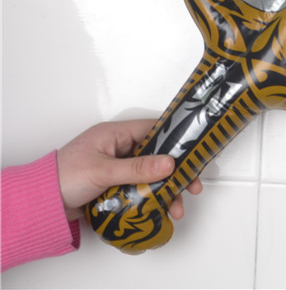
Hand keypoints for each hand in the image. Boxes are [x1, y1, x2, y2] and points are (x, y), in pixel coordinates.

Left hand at [57, 120, 202, 222]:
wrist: (38, 206)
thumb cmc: (64, 177)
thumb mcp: (103, 171)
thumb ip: (137, 168)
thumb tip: (168, 163)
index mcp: (116, 134)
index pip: (154, 130)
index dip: (175, 140)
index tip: (194, 153)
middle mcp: (119, 148)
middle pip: (156, 155)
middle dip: (175, 171)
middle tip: (191, 184)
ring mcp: (117, 168)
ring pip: (150, 175)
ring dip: (165, 189)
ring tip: (175, 206)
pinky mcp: (114, 186)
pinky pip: (139, 190)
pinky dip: (151, 198)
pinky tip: (160, 209)